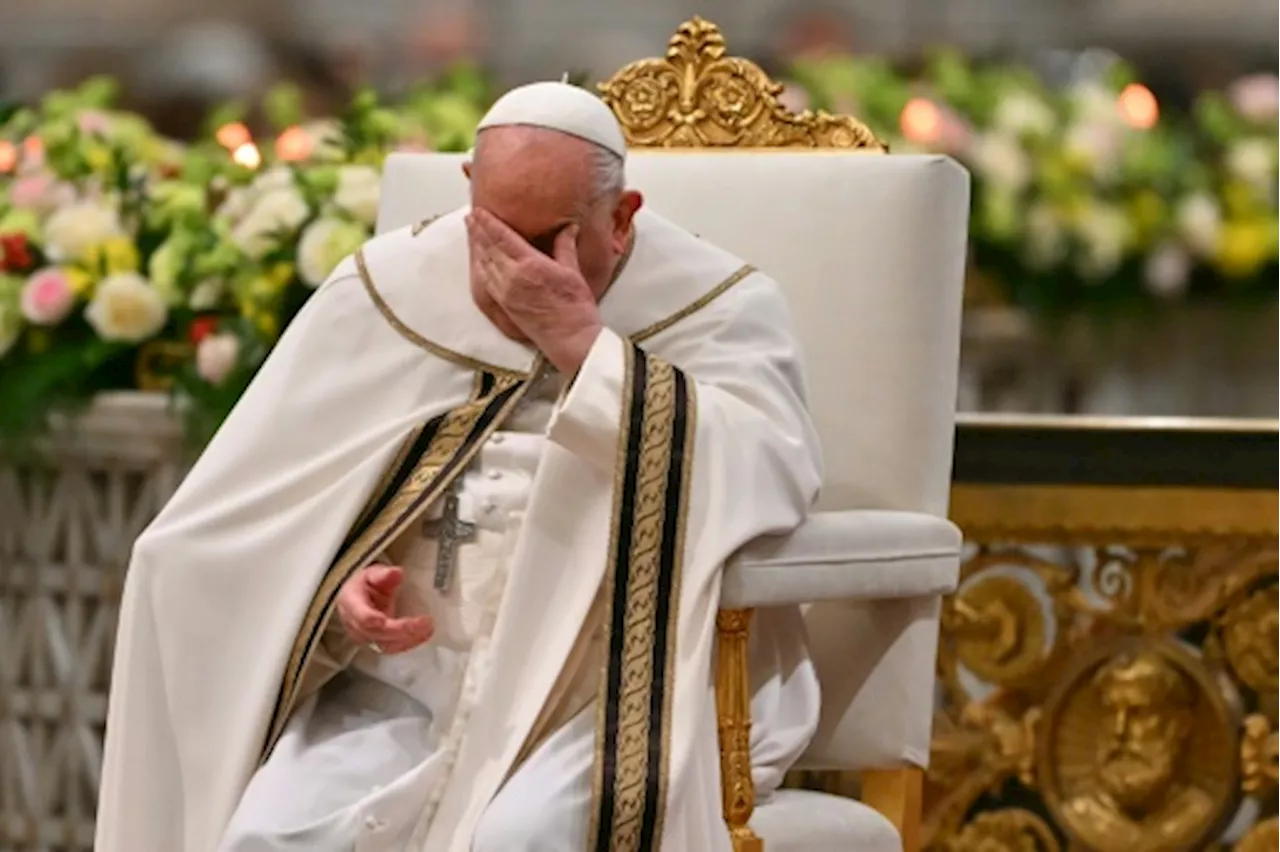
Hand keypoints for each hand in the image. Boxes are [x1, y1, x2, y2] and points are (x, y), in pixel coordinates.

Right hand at [335, 564, 433, 653]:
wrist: (358, 596)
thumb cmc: (365, 584)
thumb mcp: (372, 573)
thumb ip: (382, 574)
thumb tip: (396, 573)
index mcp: (352, 604)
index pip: (362, 617)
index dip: (374, 620)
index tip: (387, 618)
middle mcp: (356, 625)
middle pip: (377, 633)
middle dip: (402, 630)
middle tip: (425, 622)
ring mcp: (366, 637)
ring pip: (385, 645)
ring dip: (408, 639)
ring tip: (428, 629)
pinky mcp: (376, 643)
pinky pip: (392, 648)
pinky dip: (409, 643)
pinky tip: (424, 635)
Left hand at [468, 208, 601, 373]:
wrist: (571, 339)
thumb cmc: (576, 307)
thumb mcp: (573, 271)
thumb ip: (565, 246)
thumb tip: (569, 227)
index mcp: (530, 265)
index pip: (502, 237)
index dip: (488, 222)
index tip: (479, 210)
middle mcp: (512, 277)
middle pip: (488, 248)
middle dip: (478, 231)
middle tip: (470, 216)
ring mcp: (505, 292)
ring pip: (484, 263)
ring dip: (476, 246)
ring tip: (471, 232)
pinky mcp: (504, 305)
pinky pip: (486, 281)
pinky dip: (479, 266)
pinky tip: (478, 260)